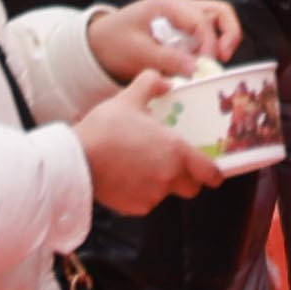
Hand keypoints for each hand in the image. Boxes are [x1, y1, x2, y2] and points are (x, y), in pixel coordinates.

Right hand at [72, 80, 215, 214]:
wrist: (75, 159)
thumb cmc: (104, 129)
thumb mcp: (129, 98)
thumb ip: (151, 84)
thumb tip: (166, 81)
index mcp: (175, 151)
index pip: (210, 172)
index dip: (214, 172)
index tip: (212, 169)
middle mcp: (168, 177)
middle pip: (192, 187)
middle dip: (187, 177)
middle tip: (174, 163)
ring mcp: (152, 195)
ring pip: (167, 193)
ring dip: (161, 183)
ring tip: (142, 166)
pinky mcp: (135, 207)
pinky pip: (147, 201)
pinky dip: (141, 192)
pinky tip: (127, 177)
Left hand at [88, 0, 237, 83]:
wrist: (97, 43)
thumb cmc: (114, 43)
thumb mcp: (138, 53)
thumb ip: (167, 59)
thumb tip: (196, 68)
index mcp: (167, 4)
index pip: (201, 21)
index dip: (209, 44)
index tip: (204, 67)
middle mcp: (179, 4)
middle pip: (219, 11)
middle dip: (228, 34)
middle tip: (222, 58)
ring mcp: (182, 14)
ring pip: (216, 19)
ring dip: (222, 39)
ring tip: (214, 62)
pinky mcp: (181, 27)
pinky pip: (206, 32)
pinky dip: (210, 45)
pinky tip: (200, 63)